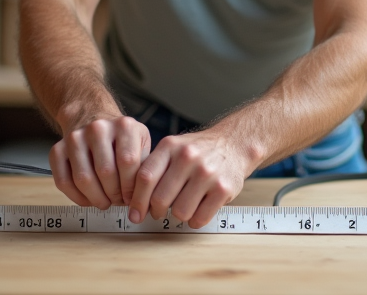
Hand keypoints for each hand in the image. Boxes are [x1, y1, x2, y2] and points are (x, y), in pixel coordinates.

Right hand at [48, 116, 150, 208]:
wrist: (92, 116)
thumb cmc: (121, 137)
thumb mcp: (140, 142)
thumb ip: (144, 165)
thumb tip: (143, 196)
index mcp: (124, 125)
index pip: (128, 162)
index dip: (131, 187)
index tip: (133, 198)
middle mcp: (98, 128)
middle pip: (106, 172)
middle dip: (114, 195)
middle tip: (118, 202)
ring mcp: (75, 137)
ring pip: (83, 179)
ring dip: (96, 199)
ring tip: (105, 202)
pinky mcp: (57, 149)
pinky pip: (63, 182)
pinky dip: (77, 197)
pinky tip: (89, 199)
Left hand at [127, 130, 256, 228]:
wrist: (234, 144)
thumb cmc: (197, 151)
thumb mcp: (173, 147)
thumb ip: (154, 168)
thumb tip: (131, 201)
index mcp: (170, 146)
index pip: (145, 178)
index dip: (136, 200)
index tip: (134, 214)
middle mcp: (188, 157)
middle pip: (160, 199)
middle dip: (155, 212)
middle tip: (158, 212)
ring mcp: (207, 173)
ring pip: (179, 212)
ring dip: (178, 216)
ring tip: (182, 206)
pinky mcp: (223, 189)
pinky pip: (200, 218)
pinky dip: (194, 221)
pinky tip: (197, 211)